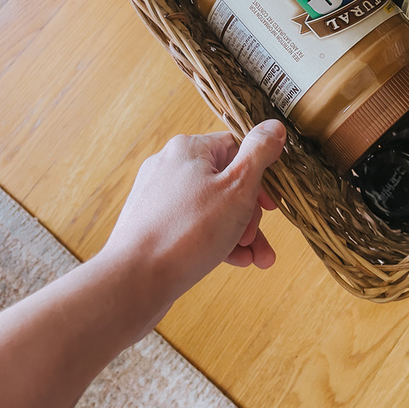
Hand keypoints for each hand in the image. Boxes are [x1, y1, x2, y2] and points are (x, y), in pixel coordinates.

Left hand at [97, 120, 285, 331]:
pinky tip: (236, 261)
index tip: (272, 202)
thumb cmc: (188, 231)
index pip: (237, 148)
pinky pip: (193, 226)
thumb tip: (274, 126)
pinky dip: (216, 240)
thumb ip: (259, 153)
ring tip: (258, 258)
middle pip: (226, 181)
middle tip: (256, 235)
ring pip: (212, 208)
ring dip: (239, 232)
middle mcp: (170, 166)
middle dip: (250, 213)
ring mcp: (158, 197)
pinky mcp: (152, 224)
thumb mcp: (238, 187)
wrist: (134, 281)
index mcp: (189, 148)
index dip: (261, 175)